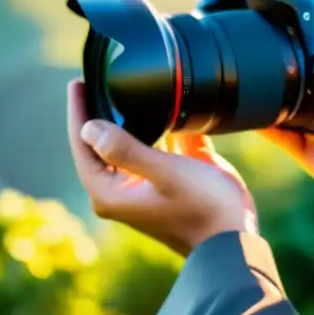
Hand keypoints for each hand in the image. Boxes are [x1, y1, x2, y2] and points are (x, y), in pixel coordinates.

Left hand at [66, 80, 256, 256]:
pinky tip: (165, 107)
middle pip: (101, 143)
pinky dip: (159, 129)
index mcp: (110, 191)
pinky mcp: (169, 179)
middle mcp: (122, 189)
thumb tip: (88, 127)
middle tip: (95, 78)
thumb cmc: (202, 208)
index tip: (77, 82)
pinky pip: (157, 148)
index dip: (79, 112)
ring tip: (122, 87)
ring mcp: (146, 184)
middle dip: (99, 112)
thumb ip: (126, 150)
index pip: (83, 144)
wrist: (236, 236)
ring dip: (128, 119)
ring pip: (129, 143)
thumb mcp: (164, 173)